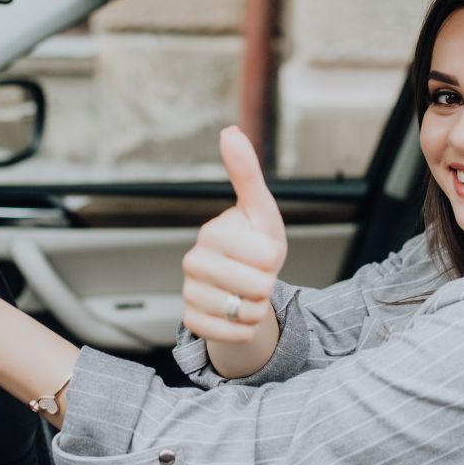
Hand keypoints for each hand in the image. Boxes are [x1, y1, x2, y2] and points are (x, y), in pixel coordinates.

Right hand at [180, 126, 287, 343]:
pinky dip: (245, 330)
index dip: (274, 256)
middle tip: (256, 275)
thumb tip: (229, 130)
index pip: (265, 254)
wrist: (243, 287)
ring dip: (258, 308)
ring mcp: (189, 293)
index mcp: (211, 232)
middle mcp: (193, 261)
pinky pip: (233, 334)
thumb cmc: (254, 243)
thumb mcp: (260, 209)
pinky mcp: (191, 322)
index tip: (262, 250)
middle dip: (269, 285)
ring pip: (246, 313)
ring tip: (247, 293)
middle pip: (258, 286)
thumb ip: (247, 172)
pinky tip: (236, 314)